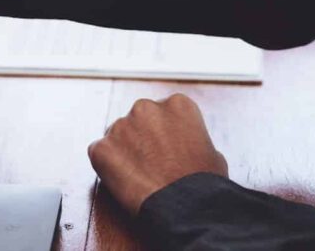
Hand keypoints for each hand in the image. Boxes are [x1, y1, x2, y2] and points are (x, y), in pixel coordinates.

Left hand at [88, 94, 227, 214]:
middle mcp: (145, 107)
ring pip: (118, 136)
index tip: (169, 151)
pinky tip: (124, 182)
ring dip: (125, 151)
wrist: (185, 210)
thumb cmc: (203, 186)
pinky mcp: (101, 148)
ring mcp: (120, 126)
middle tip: (152, 164)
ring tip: (140, 177)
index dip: (166, 134)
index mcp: (177, 104)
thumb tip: (184, 144)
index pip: (164, 112)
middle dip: (142, 138)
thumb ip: (192, 138)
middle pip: (138, 120)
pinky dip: (107, 167)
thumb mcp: (214, 153)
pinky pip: (100, 154)